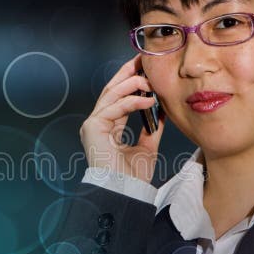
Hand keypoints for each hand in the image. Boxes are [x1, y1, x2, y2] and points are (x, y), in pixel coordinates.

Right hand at [79, 54, 165, 183]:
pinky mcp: (93, 128)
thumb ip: (151, 128)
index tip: (144, 68)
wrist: (125, 193)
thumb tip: (161, 111)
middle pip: (111, 90)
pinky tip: (149, 100)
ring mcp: (92, 124)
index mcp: (107, 127)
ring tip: (150, 81)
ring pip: (111, 95)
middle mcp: (97, 123)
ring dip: (132, 84)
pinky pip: (114, 108)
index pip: (118, 97)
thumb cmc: (133, 177)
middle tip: (143, 60)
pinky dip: (133, 102)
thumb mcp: (147, 147)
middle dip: (127, 73)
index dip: (130, 81)